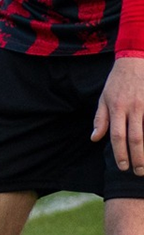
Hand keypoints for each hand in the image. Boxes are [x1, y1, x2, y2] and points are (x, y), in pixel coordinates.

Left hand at [94, 57, 143, 172]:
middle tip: (138, 172)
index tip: (123, 167)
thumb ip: (100, 119)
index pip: (117, 136)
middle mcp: (132, 109)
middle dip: (137, 158)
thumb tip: (95, 139)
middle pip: (135, 138)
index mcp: (116, 108)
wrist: (134, 62)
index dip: (120, 154)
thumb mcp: (103, 98)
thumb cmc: (116, 82)